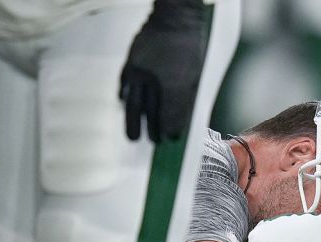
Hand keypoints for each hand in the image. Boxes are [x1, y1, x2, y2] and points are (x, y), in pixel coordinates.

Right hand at [119, 1, 206, 141]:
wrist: (176, 19)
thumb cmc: (191, 47)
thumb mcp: (195, 75)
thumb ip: (186, 97)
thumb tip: (181, 119)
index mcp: (176, 84)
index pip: (171, 114)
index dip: (170, 129)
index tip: (171, 139)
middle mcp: (155, 80)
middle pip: (151, 112)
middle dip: (152, 130)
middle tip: (153, 143)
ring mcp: (140, 71)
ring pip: (134, 103)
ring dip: (133, 122)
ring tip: (132, 137)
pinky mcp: (131, 62)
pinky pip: (124, 84)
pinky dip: (124, 96)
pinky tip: (124, 104)